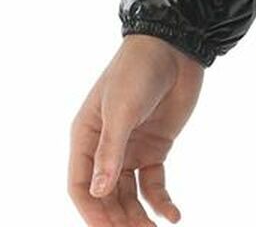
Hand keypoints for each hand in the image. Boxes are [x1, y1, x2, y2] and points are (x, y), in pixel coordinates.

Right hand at [69, 35, 205, 225]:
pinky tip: (172, 216)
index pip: (80, 186)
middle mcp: (105, 147)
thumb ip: (111, 151)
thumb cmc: (138, 69)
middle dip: (117, 219)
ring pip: (128, 195)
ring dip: (138, 216)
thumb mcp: (122, 109)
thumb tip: (97, 193)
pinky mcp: (156, 147)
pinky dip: (161, 201)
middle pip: (105, 196)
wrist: (174, 46)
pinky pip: (154, 183)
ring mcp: (131, 149)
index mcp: (86, 137)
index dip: (91, 212)